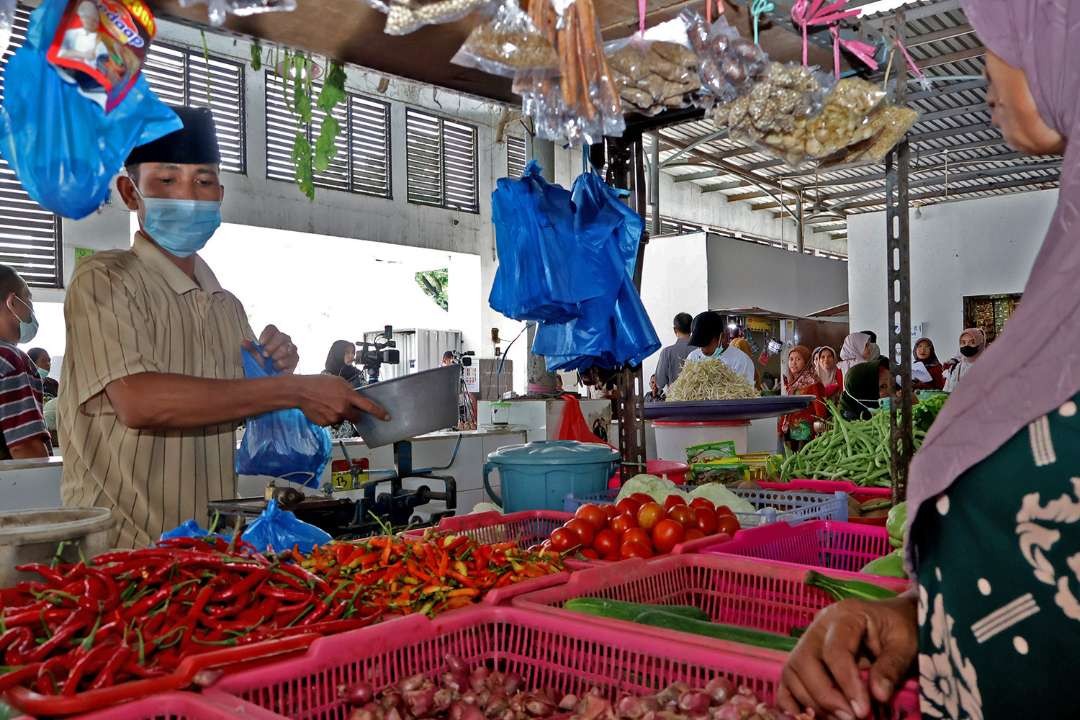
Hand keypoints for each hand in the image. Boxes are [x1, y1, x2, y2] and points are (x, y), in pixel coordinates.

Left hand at [245, 325, 298, 373]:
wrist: (270, 376)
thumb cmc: (263, 363)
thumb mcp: (255, 356)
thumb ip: (250, 349)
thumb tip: (244, 342)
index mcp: (273, 335)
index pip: (271, 328)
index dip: (266, 334)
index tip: (261, 343)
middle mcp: (284, 339)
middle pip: (281, 336)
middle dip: (271, 346)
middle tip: (265, 355)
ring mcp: (291, 348)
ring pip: (286, 347)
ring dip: (277, 356)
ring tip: (271, 363)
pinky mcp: (295, 358)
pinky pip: (290, 358)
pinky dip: (282, 363)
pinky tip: (277, 367)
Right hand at [291, 374, 389, 426]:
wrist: (301, 391)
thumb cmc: (319, 383)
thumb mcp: (339, 382)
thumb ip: (350, 391)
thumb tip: (356, 399)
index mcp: (349, 396)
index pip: (369, 407)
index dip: (379, 413)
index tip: (387, 417)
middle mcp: (343, 409)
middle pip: (356, 417)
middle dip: (354, 413)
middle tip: (344, 406)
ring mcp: (334, 417)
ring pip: (342, 419)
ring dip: (339, 414)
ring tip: (328, 404)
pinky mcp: (325, 423)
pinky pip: (332, 422)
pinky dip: (329, 417)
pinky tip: (322, 408)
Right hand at [778, 596, 917, 719]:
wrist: (893, 622)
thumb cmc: (900, 630)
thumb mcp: (903, 645)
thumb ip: (890, 668)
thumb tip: (878, 695)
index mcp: (844, 615)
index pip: (834, 650)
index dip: (846, 683)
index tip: (863, 711)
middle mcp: (817, 626)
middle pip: (805, 662)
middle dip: (826, 696)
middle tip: (851, 718)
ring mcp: (806, 641)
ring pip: (793, 673)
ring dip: (813, 702)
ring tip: (841, 718)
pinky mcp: (802, 659)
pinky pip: (787, 682)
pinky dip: (794, 702)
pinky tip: (813, 716)